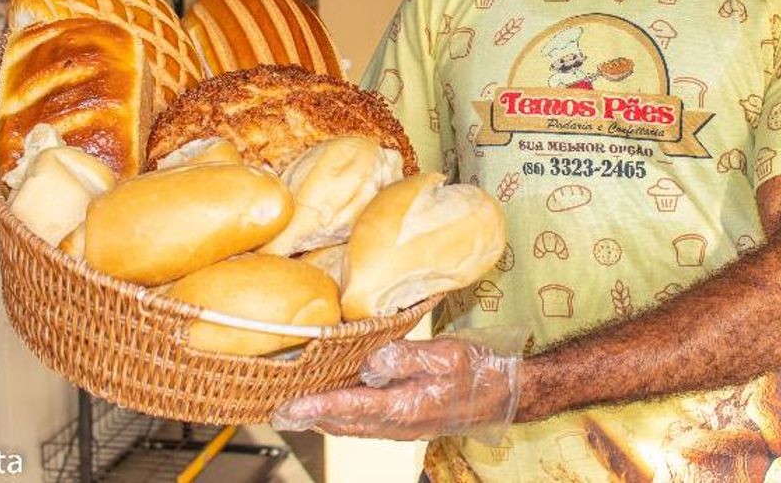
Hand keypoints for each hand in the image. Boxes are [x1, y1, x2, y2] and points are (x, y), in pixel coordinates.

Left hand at [271, 332, 523, 443]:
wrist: (504, 394)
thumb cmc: (479, 371)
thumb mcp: (448, 355)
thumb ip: (407, 358)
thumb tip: (371, 360)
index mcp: (406, 407)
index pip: (351, 407)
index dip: (317, 406)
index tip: (289, 407)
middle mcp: (398, 423)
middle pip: (343, 422)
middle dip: (310, 416)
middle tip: (276, 410)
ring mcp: (401, 426)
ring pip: (352, 425)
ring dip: (322, 417)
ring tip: (293, 408)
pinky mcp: (405, 420)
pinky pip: (365, 421)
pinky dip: (341, 414)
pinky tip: (331, 404)